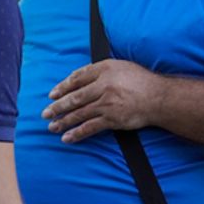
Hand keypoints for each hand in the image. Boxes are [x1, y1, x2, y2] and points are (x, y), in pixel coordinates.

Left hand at [42, 60, 163, 142]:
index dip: (63, 86)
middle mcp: (104, 85)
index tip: (53, 94)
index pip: (77, 78)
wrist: (158, 97)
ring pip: (79, 113)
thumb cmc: (141, 81)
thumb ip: (101, 70)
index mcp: (105, 69)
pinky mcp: (112, 119)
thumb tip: (80, 77)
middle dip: (57, 106)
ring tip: (51, 126)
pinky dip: (76, 133)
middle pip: (74, 97)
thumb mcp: (121, 66)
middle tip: (45, 113)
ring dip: (63, 121)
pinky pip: (89, 127)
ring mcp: (107, 103)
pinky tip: (67, 137)